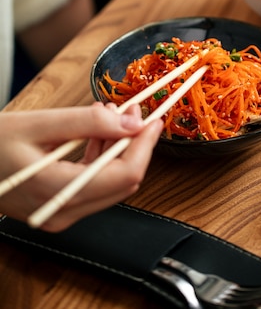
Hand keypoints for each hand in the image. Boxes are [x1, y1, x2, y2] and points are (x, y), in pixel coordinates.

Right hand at [0, 103, 162, 231]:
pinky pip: (95, 185)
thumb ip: (87, 122)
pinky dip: (103, 158)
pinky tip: (97, 134)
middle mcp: (62, 212)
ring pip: (112, 185)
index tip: (153, 120)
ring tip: (112, 116)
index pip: (123, 176)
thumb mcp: (39, 123)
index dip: (144, 146)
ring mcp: (60, 215)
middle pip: (123, 183)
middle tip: (134, 112)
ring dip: (120, 149)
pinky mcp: (59, 208)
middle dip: (135, 145)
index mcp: (56, 191)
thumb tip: (130, 122)